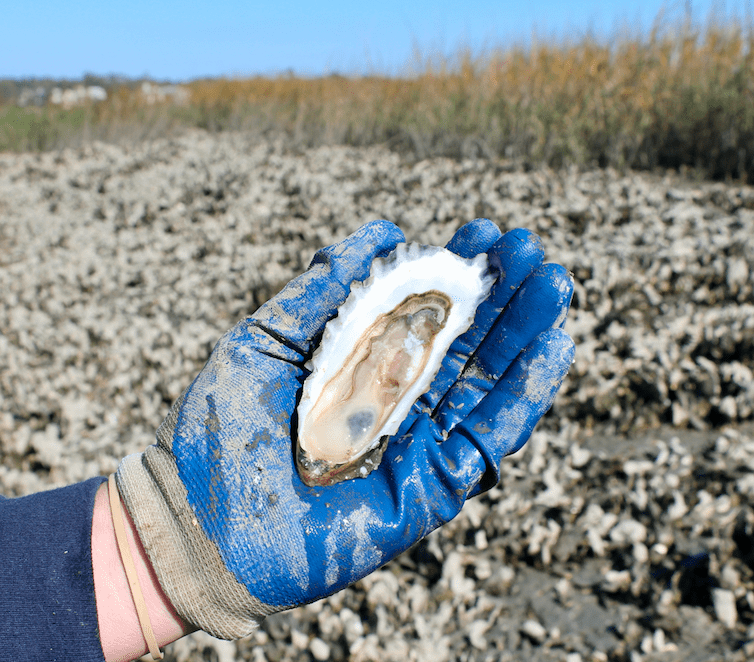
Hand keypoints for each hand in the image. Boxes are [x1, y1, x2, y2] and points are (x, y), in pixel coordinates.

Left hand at [115, 219, 574, 637]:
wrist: (199, 522)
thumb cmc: (220, 431)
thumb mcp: (266, 340)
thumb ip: (322, 291)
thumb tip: (384, 231)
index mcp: (362, 369)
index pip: (424, 315)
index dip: (457, 274)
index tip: (484, 232)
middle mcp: (398, 405)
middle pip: (466, 345)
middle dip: (501, 296)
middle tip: (530, 247)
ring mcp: (417, 447)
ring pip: (487, 385)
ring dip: (524, 334)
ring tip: (554, 282)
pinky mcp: (431, 490)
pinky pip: (489, 440)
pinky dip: (524, 395)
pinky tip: (552, 345)